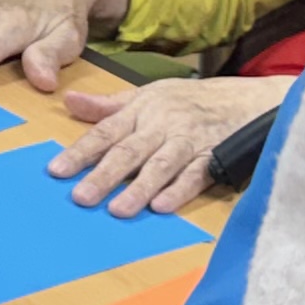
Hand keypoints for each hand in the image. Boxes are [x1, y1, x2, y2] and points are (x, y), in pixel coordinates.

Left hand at [50, 75, 289, 215]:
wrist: (248, 99)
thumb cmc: (190, 100)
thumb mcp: (148, 94)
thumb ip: (109, 105)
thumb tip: (68, 101)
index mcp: (142, 110)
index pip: (106, 132)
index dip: (81, 151)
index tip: (57, 171)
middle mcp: (162, 126)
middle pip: (129, 152)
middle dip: (104, 175)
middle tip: (81, 197)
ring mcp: (189, 142)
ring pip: (160, 165)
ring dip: (139, 188)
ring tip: (117, 210)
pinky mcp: (214, 158)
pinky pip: (195, 176)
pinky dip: (179, 191)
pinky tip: (162, 207)